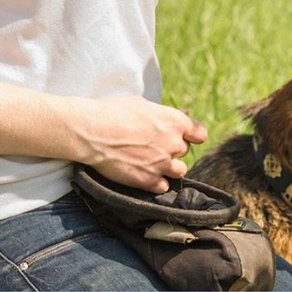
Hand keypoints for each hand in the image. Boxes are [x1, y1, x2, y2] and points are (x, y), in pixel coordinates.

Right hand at [69, 96, 207, 192]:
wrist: (92, 132)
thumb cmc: (113, 112)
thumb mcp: (143, 104)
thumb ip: (160, 115)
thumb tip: (164, 119)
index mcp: (175, 121)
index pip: (199, 134)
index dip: (191, 136)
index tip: (183, 137)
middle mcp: (174, 143)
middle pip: (184, 151)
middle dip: (172, 150)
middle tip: (154, 148)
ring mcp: (162, 163)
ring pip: (179, 171)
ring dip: (169, 168)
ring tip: (153, 164)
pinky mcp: (148, 180)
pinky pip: (163, 186)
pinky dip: (155, 183)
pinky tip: (144, 175)